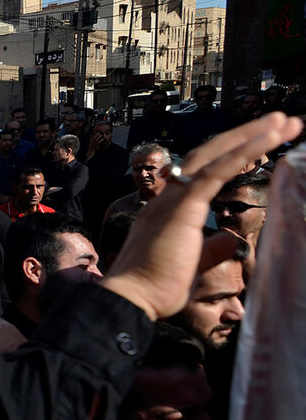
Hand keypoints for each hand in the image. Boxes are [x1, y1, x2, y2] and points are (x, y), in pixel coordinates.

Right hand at [102, 112, 301, 320]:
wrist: (133, 297)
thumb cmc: (157, 288)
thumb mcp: (194, 264)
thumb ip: (212, 249)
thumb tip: (230, 239)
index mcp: (169, 209)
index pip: (203, 172)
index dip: (233, 155)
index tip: (261, 144)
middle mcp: (168, 197)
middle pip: (210, 154)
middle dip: (247, 135)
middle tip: (282, 122)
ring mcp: (173, 199)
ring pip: (215, 154)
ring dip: (252, 135)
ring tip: (285, 121)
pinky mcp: (183, 206)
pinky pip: (217, 170)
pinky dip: (245, 150)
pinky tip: (270, 136)